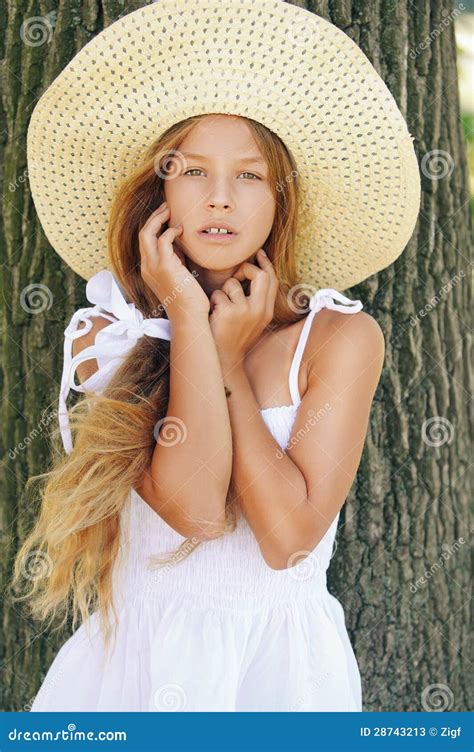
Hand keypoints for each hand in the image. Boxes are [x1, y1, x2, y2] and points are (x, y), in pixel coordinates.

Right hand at [138, 201, 209, 318]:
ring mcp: (153, 267)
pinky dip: (171, 231)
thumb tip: (179, 246)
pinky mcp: (165, 267)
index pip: (145, 242)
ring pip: (147, 234)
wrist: (189, 317)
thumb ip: (175, 260)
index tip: (165, 216)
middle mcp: (147, 267)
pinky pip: (163, 240)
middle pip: (142, 234)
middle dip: (153, 218)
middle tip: (166, 207)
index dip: (153, 226)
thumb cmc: (188, 299)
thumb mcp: (178, 275)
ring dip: (158, 219)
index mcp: (148, 270)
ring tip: (170, 211)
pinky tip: (181, 230)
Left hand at [208, 249, 278, 368]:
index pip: (273, 280)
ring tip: (219, 307)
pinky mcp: (229, 313)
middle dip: (246, 268)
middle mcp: (259, 311)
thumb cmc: (233, 338)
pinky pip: (218, 294)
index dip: (266, 264)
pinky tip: (213, 315)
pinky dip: (213, 301)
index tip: (259, 253)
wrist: (223, 361)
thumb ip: (255, 300)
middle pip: (260, 275)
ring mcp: (245, 312)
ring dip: (222, 291)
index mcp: (267, 312)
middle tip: (236, 273)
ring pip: (233, 283)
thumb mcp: (252, 321)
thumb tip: (252, 273)